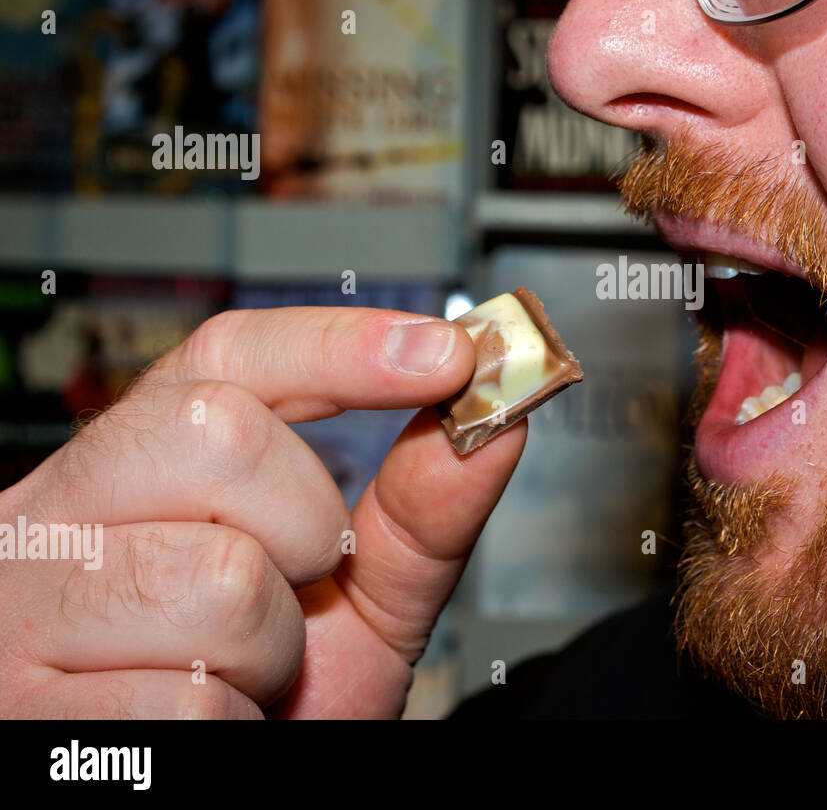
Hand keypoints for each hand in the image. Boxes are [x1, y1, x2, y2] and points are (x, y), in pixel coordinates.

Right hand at [0, 307, 525, 717]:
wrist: (223, 790)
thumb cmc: (278, 705)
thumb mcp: (362, 600)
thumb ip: (422, 511)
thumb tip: (496, 417)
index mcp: (136, 469)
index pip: (228, 356)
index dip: (343, 345)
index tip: (449, 354)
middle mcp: (55, 515)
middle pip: (218, 434)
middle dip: (305, 525)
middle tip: (294, 590)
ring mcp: (22, 610)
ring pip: (212, 577)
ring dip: (270, 649)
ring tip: (238, 675)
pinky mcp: (20, 711)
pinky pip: (186, 697)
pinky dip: (228, 726)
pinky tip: (196, 727)